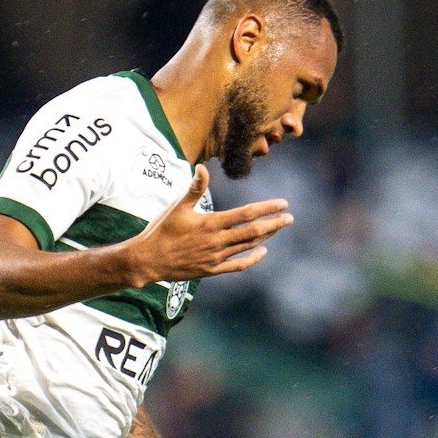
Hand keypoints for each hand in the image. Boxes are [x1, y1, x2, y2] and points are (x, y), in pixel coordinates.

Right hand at [122, 164, 291, 286]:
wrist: (148, 260)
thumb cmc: (161, 230)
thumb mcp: (177, 207)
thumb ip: (194, 188)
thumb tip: (202, 168)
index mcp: (210, 223)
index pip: (246, 214)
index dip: (267, 208)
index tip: (283, 203)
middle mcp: (217, 241)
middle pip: (253, 231)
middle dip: (274, 223)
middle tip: (290, 217)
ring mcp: (216, 257)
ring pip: (248, 246)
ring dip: (265, 236)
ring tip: (278, 227)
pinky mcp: (212, 270)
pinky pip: (238, 265)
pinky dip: (252, 259)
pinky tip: (262, 251)